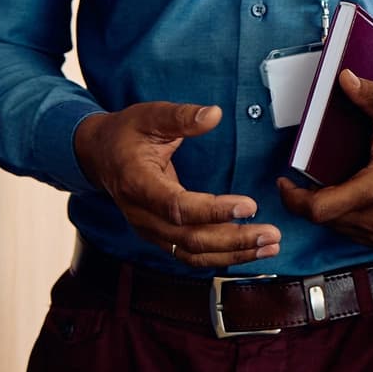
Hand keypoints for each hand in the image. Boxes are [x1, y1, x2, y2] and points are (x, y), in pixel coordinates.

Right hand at [75, 102, 279, 269]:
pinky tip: (249, 251)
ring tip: (270, 246)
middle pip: (189, 238)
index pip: (177, 206)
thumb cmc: (126, 133)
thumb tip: (213, 114)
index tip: (249, 205)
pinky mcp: (160, 236)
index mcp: (137, 183)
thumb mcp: (149, 116)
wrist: (100, 155)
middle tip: (272, 234)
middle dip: (234, 239)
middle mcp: (141, 214)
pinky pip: (190, 254)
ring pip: (192, 253)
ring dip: (233, 253)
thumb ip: (180, 116)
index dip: (213, 210)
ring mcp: (149, 230)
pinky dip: (221, 256)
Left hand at [277, 70, 372, 250]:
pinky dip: (346, 219)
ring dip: (328, 210)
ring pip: (337, 228)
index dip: (294, 199)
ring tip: (328, 187)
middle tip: (304, 181)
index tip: (285, 182)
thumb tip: (344, 78)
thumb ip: (368, 96)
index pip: (320, 209)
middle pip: (324, 219)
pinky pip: (354, 234)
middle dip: (310, 199)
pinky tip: (350, 199)